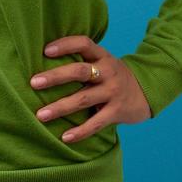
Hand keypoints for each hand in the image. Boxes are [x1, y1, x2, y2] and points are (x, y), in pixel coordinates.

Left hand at [30, 35, 153, 142]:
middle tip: (34, 83)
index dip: (65, 45)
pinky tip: (65, 137)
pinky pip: (96, 122)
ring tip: (40, 115)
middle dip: (55, 77)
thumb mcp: (103, 62)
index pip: (84, 44)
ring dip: (60, 107)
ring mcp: (113, 91)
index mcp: (102, 56)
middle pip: (80, 71)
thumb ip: (82, 62)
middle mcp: (108, 71)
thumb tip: (44, 63)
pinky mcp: (117, 111)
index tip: (45, 51)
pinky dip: (80, 131)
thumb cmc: (113, 76)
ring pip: (83, 99)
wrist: (147, 91)